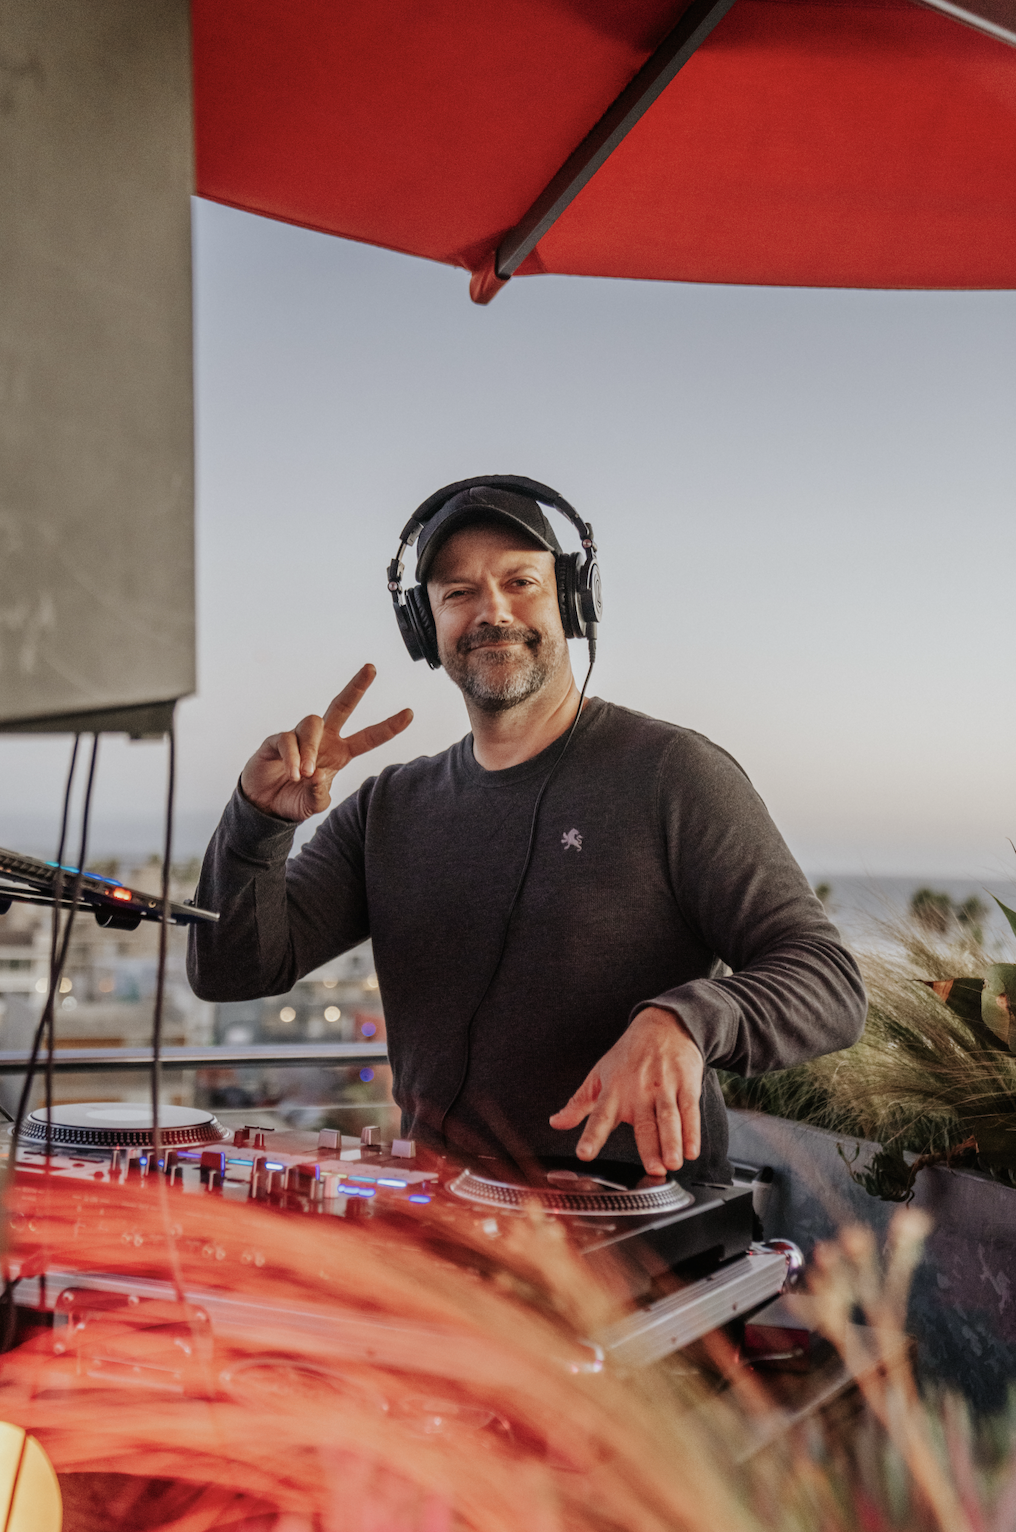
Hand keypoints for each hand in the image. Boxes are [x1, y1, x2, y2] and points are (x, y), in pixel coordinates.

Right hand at [240, 665, 411, 821]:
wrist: (265, 807)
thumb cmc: (295, 800)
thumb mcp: (314, 804)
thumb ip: (320, 793)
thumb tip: (317, 775)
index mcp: (340, 753)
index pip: (368, 737)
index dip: (388, 727)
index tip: (410, 713)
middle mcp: (323, 739)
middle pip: (342, 706)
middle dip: (357, 687)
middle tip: (372, 669)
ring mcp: (299, 737)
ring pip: (312, 724)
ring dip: (310, 749)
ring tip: (305, 774)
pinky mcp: (276, 740)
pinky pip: (287, 739)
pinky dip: (292, 757)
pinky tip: (293, 774)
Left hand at [548, 1007, 703, 1175]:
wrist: (664, 1025)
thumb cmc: (629, 1053)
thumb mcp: (598, 1074)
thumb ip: (578, 1104)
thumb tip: (555, 1123)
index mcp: (614, 1090)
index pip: (600, 1116)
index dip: (591, 1135)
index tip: (584, 1153)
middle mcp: (639, 1091)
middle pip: (644, 1123)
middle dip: (649, 1147)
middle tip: (653, 1169)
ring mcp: (664, 1088)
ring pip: (668, 1118)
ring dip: (672, 1142)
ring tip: (672, 1163)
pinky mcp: (686, 1086)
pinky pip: (689, 1111)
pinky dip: (692, 1132)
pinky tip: (691, 1150)